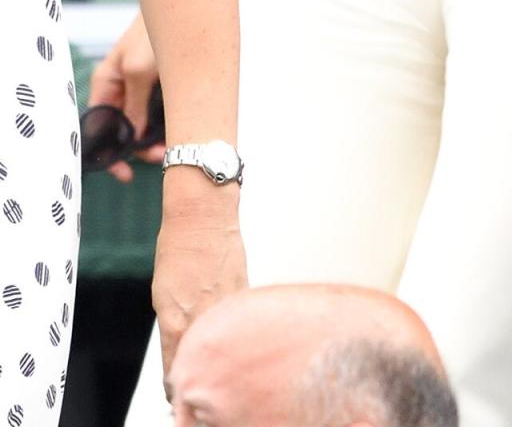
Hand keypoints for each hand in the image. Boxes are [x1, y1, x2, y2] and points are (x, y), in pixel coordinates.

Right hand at [89, 12, 162, 181]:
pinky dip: (165, 124)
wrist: (182, 5)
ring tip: (175, 144)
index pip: (98, 129)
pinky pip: (157, 112)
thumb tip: (133, 139)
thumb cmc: (152, 31)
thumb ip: (134, 104)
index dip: (108, 155)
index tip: (124, 174)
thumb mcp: (139, 69)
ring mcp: (138, 87)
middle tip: (163, 156)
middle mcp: (120, 89)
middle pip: (123, 131)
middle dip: (139, 149)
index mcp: (105, 84)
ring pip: (142, 125)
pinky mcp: (157, 84)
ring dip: (155, 139)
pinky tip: (179, 129)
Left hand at [154, 179, 246, 389]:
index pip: (175, 371)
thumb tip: (184, 349)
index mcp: (173, 320)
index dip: (178, 390)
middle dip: (201, 382)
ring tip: (222, 371)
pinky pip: (240, 322)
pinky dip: (239, 332)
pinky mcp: (244, 293)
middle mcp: (199, 317)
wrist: (203, 214)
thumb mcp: (164, 294)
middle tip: (200, 397)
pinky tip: (239, 338)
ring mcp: (224, 305)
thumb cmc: (179, 248)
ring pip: (225, 346)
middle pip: (201, 365)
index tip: (180, 400)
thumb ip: (175, 326)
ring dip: (222, 360)